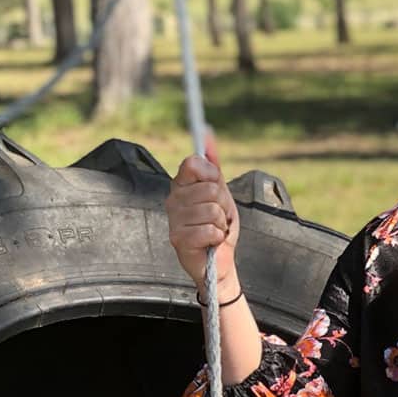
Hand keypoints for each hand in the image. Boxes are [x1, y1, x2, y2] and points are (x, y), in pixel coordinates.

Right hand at [165, 129, 240, 292]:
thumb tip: (207, 134)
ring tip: (215, 230)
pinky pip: (209, 229)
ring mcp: (174, 219)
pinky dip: (217, 237)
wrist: (218, 262)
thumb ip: (213, 166)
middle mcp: (173, 199)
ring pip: (211, 210)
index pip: (193, 164)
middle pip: (210, 189)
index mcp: (181, 185)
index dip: (211, 175)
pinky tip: (210, 242)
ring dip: (221, 223)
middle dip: (224, 206)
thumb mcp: (221, 194)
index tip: (216, 187)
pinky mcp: (177, 239)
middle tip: (219, 217)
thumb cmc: (218, 227)